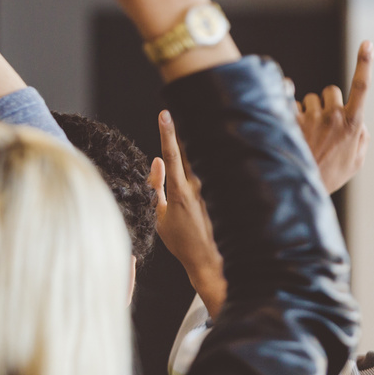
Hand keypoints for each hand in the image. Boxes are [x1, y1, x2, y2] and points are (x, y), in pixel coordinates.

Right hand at [150, 109, 226, 315]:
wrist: (209, 261)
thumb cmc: (181, 242)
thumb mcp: (159, 216)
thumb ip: (155, 187)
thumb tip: (155, 162)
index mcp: (179, 190)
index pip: (171, 154)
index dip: (167, 132)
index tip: (164, 113)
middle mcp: (197, 186)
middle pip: (188, 152)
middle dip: (180, 135)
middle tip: (174, 116)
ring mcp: (210, 191)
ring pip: (198, 164)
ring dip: (191, 154)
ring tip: (187, 150)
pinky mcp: (218, 196)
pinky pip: (206, 176)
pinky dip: (200, 171)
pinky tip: (202, 175)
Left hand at [298, 41, 371, 193]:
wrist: (301, 187)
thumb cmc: (331, 174)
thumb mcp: (356, 160)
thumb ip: (362, 136)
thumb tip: (359, 120)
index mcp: (352, 124)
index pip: (362, 87)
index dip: (365, 64)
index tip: (368, 44)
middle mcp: (332, 116)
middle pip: (331, 90)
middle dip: (329, 102)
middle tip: (324, 123)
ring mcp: (310, 117)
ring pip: (310, 98)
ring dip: (309, 109)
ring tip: (307, 133)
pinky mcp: (290, 120)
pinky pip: (288, 98)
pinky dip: (287, 102)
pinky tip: (286, 111)